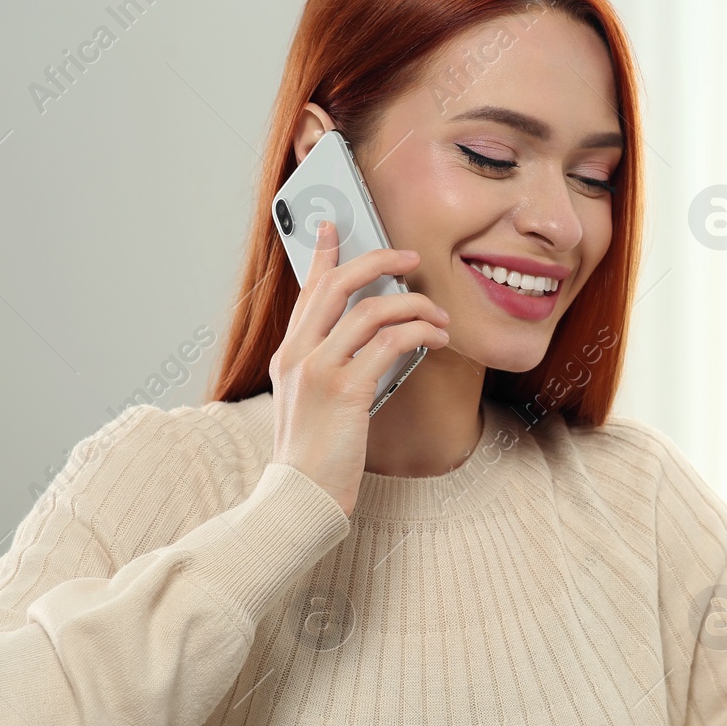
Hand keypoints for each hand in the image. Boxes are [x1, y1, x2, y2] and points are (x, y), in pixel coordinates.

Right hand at [269, 220, 451, 516]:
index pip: (307, 291)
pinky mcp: (346, 391)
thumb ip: (330, 369)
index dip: (323, 254)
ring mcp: (320, 371)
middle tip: (409, 257)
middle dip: (378, 261)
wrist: (300, 498)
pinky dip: (418, 333)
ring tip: (438, 316)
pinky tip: (434, 338)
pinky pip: (389, 343)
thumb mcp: (309, 405)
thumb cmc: (312, 459)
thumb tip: (370, 342)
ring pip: (371, 310)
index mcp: (288, 356)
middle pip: (337, 285)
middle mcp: (298, 356)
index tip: (334, 227)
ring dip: (414, 305)